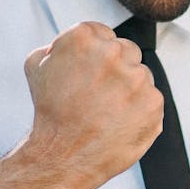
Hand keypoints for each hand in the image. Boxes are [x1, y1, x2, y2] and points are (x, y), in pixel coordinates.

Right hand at [0, 21, 162, 188]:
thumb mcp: (36, 67)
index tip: (89, 72)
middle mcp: (113, 53)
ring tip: (106, 112)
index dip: (94, 55)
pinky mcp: (153, 102)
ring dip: (129, 90)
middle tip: (98, 94)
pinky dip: (139, 111)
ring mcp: (136, 78)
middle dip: (114, 69)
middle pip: (125, 50)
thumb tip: (67, 44)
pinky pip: (151, 99)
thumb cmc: (49, 113)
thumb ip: (55, 46)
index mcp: (84, 38)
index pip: (101, 33)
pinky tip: (119, 122)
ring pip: (140, 75)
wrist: (62, 155)